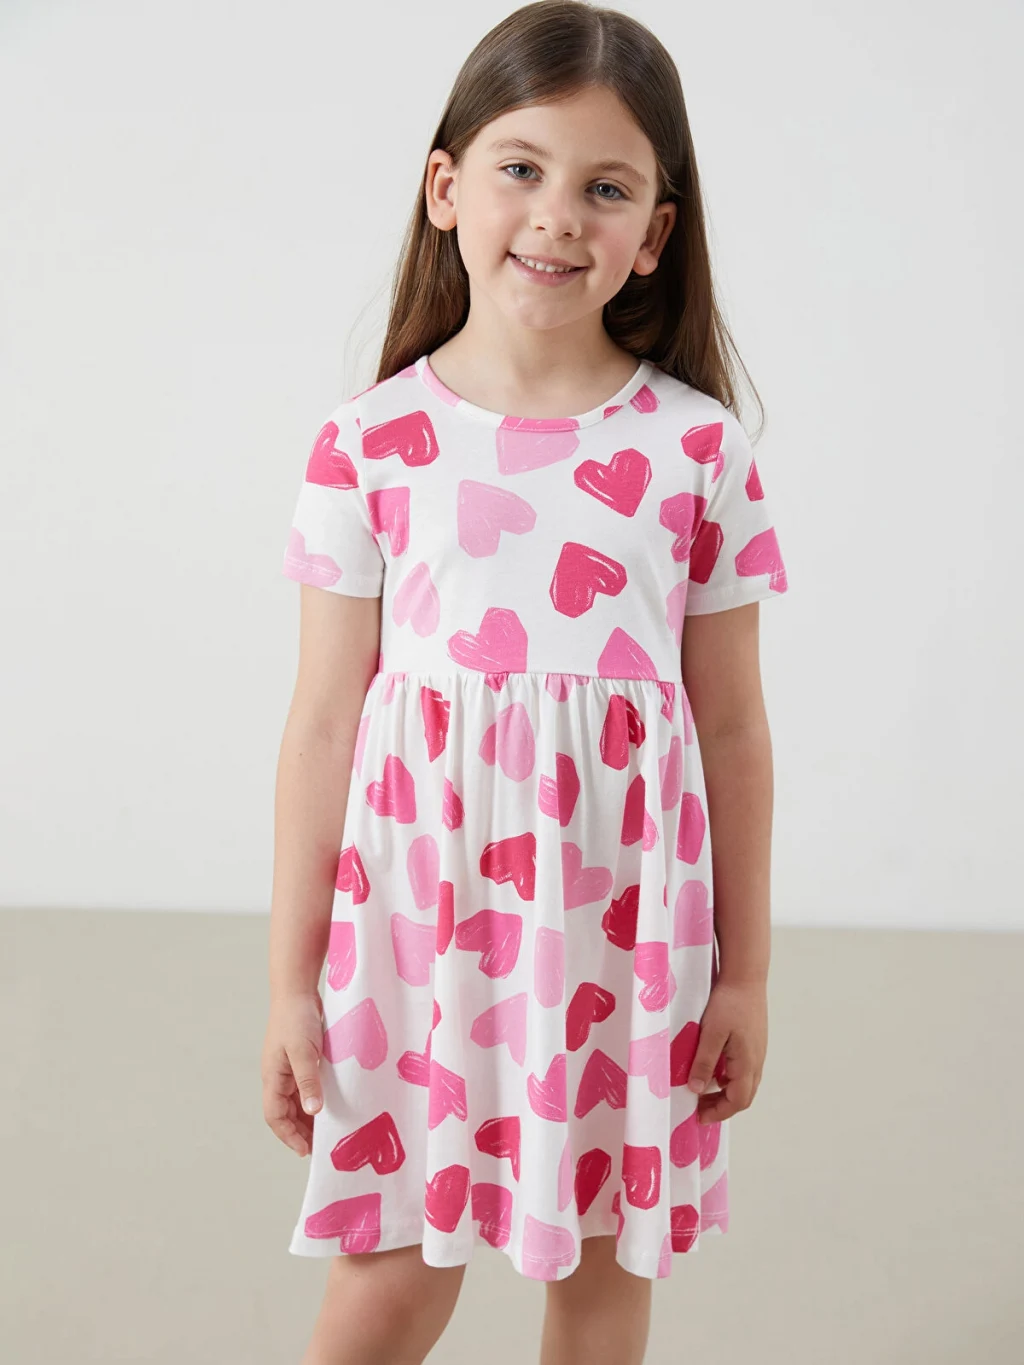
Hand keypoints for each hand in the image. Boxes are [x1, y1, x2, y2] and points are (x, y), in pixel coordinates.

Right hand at [261, 990, 325, 1156]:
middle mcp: (278, 1076)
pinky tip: (333, 1102)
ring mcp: (289, 1068)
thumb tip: (313, 1112)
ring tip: (330, 1129)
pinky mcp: (302, 1059)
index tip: (306, 1151)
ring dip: (310, 1116)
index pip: (275, 1116)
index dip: (289, 1136)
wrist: (298, 990)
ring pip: (297, 1100)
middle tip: (322, 1145)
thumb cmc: (297, 1018)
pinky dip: (317, 1098)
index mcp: (273, 1077)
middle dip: (301, 1131)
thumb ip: (308, 1081)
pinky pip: (307, 1086)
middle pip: (286, 1113)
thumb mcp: (303, 1052)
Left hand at [686, 977, 766, 1124]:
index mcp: (747, 1063)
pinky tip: (712, 1068)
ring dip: (725, 1092)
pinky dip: (728, 1078)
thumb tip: (697, 1090)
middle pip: (743, 1096)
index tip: (699, 1117)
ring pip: (744, 1083)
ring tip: (702, 1090)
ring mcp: (757, 1052)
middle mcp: (756, 1061)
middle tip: (698, 1108)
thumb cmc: (729, 1002)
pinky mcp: (753, 1042)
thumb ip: (704, 1062)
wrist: (746, 976)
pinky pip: (743, 1069)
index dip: (719, 1113)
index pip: (737, 1101)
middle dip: (721, 1106)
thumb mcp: (711, 1033)